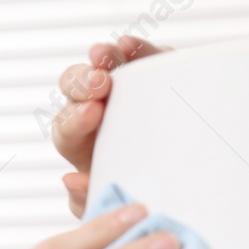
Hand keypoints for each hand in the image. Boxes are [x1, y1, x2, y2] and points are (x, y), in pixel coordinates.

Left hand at [53, 37, 165, 217]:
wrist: (183, 179)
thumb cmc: (138, 194)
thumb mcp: (113, 204)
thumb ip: (89, 200)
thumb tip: (69, 180)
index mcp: (80, 144)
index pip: (66, 129)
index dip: (74, 119)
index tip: (91, 115)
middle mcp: (93, 112)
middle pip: (74, 92)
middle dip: (81, 84)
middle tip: (99, 85)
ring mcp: (120, 89)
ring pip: (99, 67)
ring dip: (100, 59)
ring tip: (105, 55)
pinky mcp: (148, 71)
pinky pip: (135, 56)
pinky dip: (131, 49)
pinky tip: (128, 45)